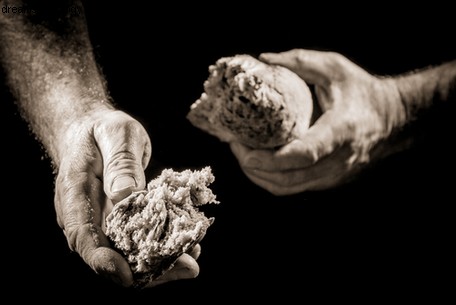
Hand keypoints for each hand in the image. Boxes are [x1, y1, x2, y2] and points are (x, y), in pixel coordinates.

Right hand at [53, 109, 199, 286]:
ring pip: (124, 254)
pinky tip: (186, 245)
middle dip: (146, 269)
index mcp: (75, 193)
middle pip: (108, 255)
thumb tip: (126, 195)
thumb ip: (120, 161)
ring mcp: (100, 222)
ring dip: (158, 262)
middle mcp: (84, 215)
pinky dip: (160, 247)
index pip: (82, 235)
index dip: (102, 260)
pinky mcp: (117, 222)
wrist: (92, 132)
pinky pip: (136, 241)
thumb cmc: (103, 130)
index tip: (127, 276)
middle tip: (187, 268)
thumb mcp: (116, 133)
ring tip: (193, 259)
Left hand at [230, 49, 408, 194]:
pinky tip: (259, 162)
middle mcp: (338, 160)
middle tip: (235, 147)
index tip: (244, 151)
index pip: (304, 154)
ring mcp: (334, 175)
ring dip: (258, 176)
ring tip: (241, 155)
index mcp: (341, 130)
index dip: (271, 159)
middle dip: (254, 167)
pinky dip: (271, 178)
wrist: (394, 119)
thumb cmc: (362, 91)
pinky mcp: (330, 181)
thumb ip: (300, 61)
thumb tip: (264, 59)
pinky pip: (294, 187)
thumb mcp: (335, 68)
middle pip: (288, 178)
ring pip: (288, 188)